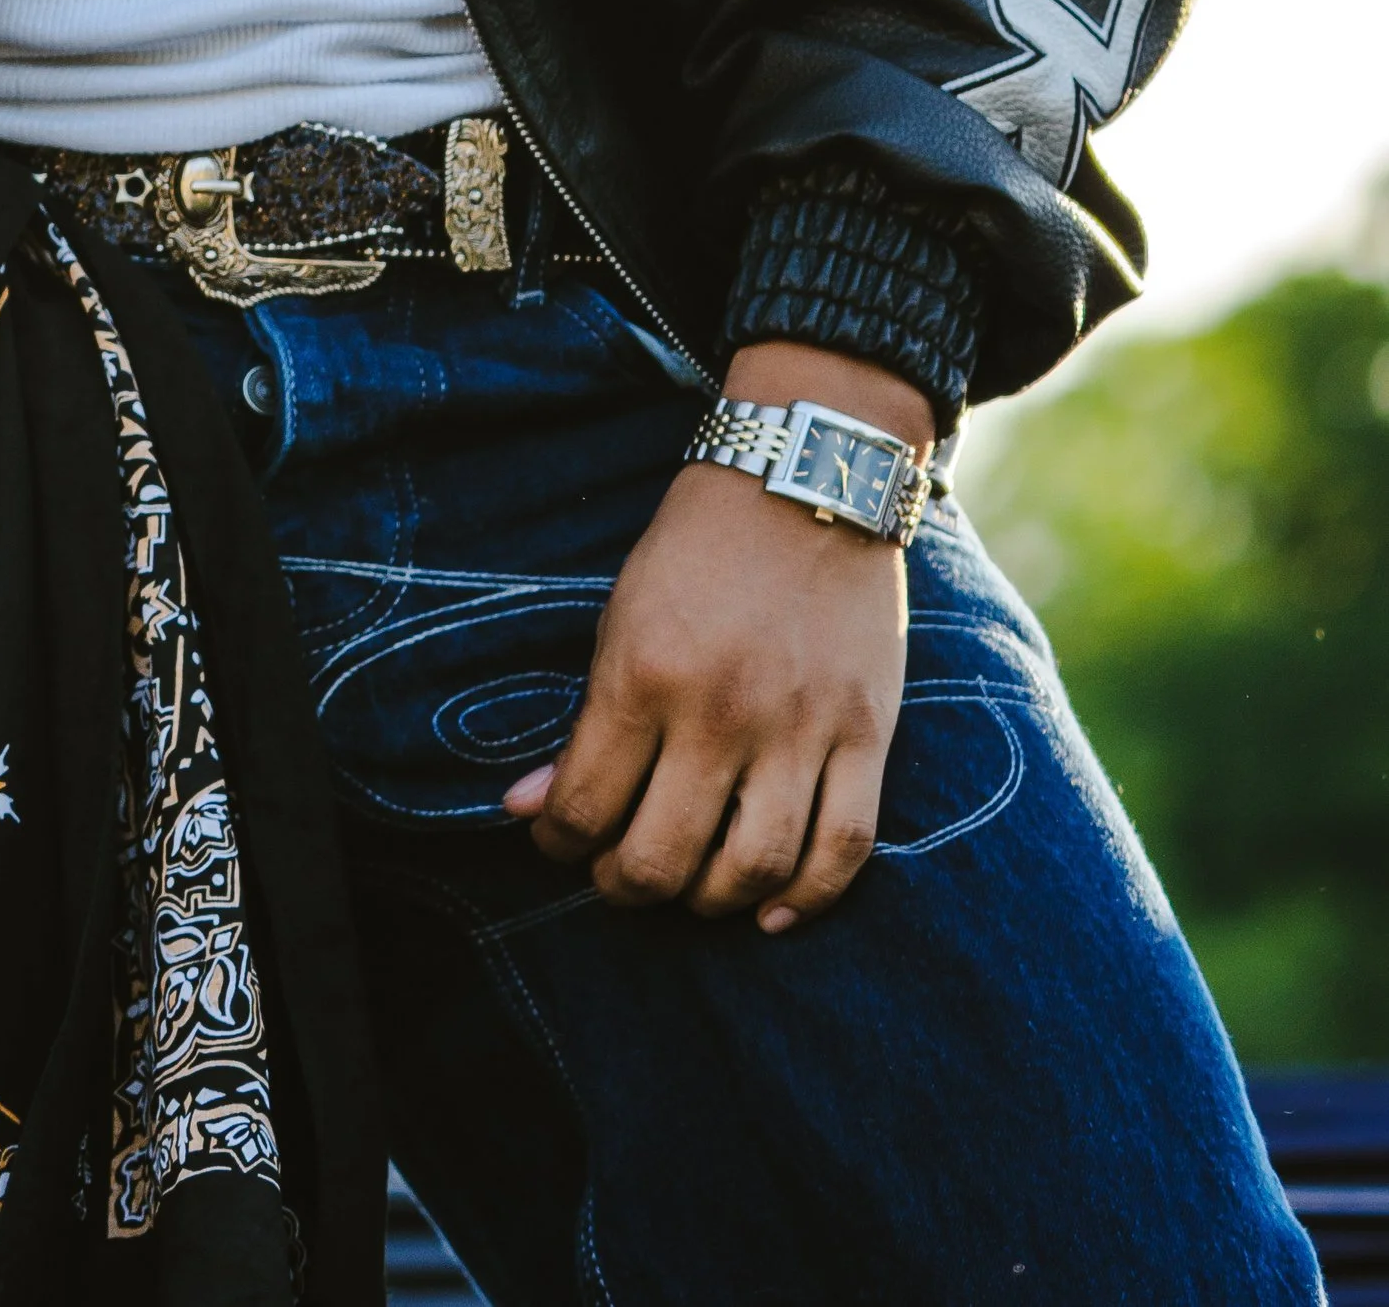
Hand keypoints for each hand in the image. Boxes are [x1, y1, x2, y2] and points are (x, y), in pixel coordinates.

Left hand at [502, 342, 930, 935]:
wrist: (805, 482)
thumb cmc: (697, 550)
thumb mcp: (619, 616)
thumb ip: (585, 719)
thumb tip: (526, 806)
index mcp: (644, 674)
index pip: (585, 806)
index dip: (557, 842)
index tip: (554, 838)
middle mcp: (721, 712)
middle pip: (662, 858)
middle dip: (623, 884)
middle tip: (617, 874)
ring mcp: (800, 728)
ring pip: (751, 869)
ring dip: (708, 902)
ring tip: (689, 887)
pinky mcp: (865, 735)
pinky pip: (844, 849)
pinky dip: (809, 898)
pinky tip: (773, 911)